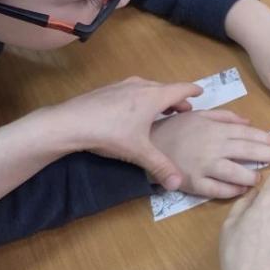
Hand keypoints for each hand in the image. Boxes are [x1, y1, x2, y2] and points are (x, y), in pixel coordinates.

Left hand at [53, 77, 200, 189]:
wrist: (68, 123)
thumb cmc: (109, 134)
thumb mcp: (138, 153)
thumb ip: (160, 166)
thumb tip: (177, 184)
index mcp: (153, 97)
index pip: (181, 89)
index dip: (193, 91)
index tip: (201, 93)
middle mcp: (140, 86)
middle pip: (165, 88)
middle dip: (176, 99)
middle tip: (183, 110)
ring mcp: (121, 85)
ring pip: (147, 88)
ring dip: (158, 97)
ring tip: (160, 111)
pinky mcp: (106, 89)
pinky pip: (132, 90)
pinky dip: (141, 97)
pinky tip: (133, 112)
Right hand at [150, 109, 269, 197]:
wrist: (148, 144)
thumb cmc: (176, 128)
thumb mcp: (201, 115)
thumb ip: (226, 117)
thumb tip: (249, 122)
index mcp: (217, 130)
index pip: (250, 134)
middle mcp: (214, 147)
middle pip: (249, 152)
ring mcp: (204, 166)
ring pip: (236, 173)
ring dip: (253, 176)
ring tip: (264, 178)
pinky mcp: (194, 183)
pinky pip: (218, 190)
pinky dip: (233, 191)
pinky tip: (244, 191)